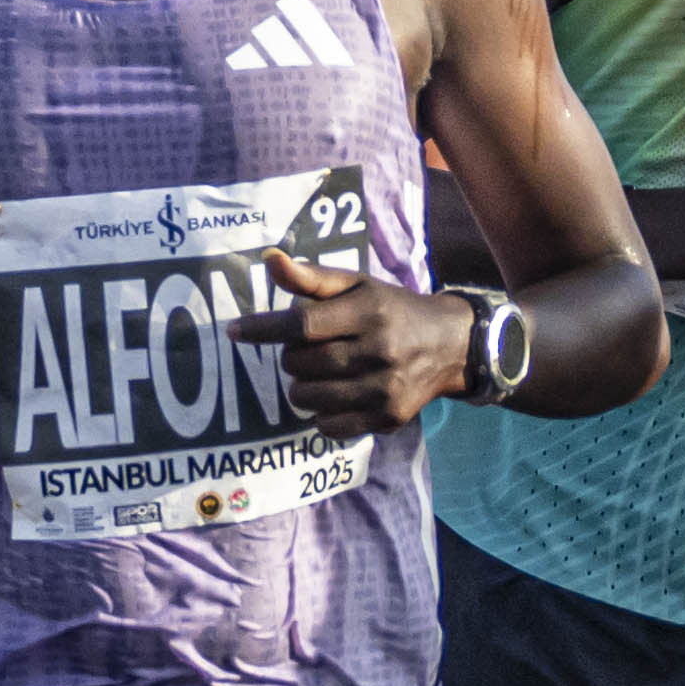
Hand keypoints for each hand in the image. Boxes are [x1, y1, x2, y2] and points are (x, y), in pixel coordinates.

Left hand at [225, 245, 463, 435]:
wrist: (450, 345)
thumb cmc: (391, 309)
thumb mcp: (356, 285)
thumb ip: (311, 277)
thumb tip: (269, 259)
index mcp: (368, 311)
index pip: (302, 324)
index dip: (263, 328)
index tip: (235, 331)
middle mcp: (379, 350)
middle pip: (301, 364)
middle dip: (293, 357)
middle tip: (307, 349)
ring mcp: (385, 388)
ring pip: (309, 397)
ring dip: (302, 386)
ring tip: (322, 372)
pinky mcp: (388, 418)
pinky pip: (329, 426)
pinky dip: (323, 413)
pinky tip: (337, 395)